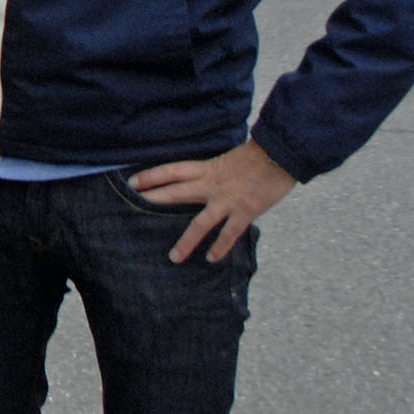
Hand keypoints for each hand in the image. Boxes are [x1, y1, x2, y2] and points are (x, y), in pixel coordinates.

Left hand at [128, 141, 295, 263]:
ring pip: (200, 223)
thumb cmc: (256, 156)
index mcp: (206, 168)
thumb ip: (213, 172)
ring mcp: (227, 200)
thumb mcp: (227, 159)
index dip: (151, 176)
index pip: (172, 170)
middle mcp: (211, 184)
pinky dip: (220, 247)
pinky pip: (229, 233)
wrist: (281, 154)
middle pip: (176, 192)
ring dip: (186, 241)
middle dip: (155, 200)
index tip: (132, 182)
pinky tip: (211, 259)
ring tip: (173, 258)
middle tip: (132, 209)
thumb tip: (203, 181)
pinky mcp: (245, 211)